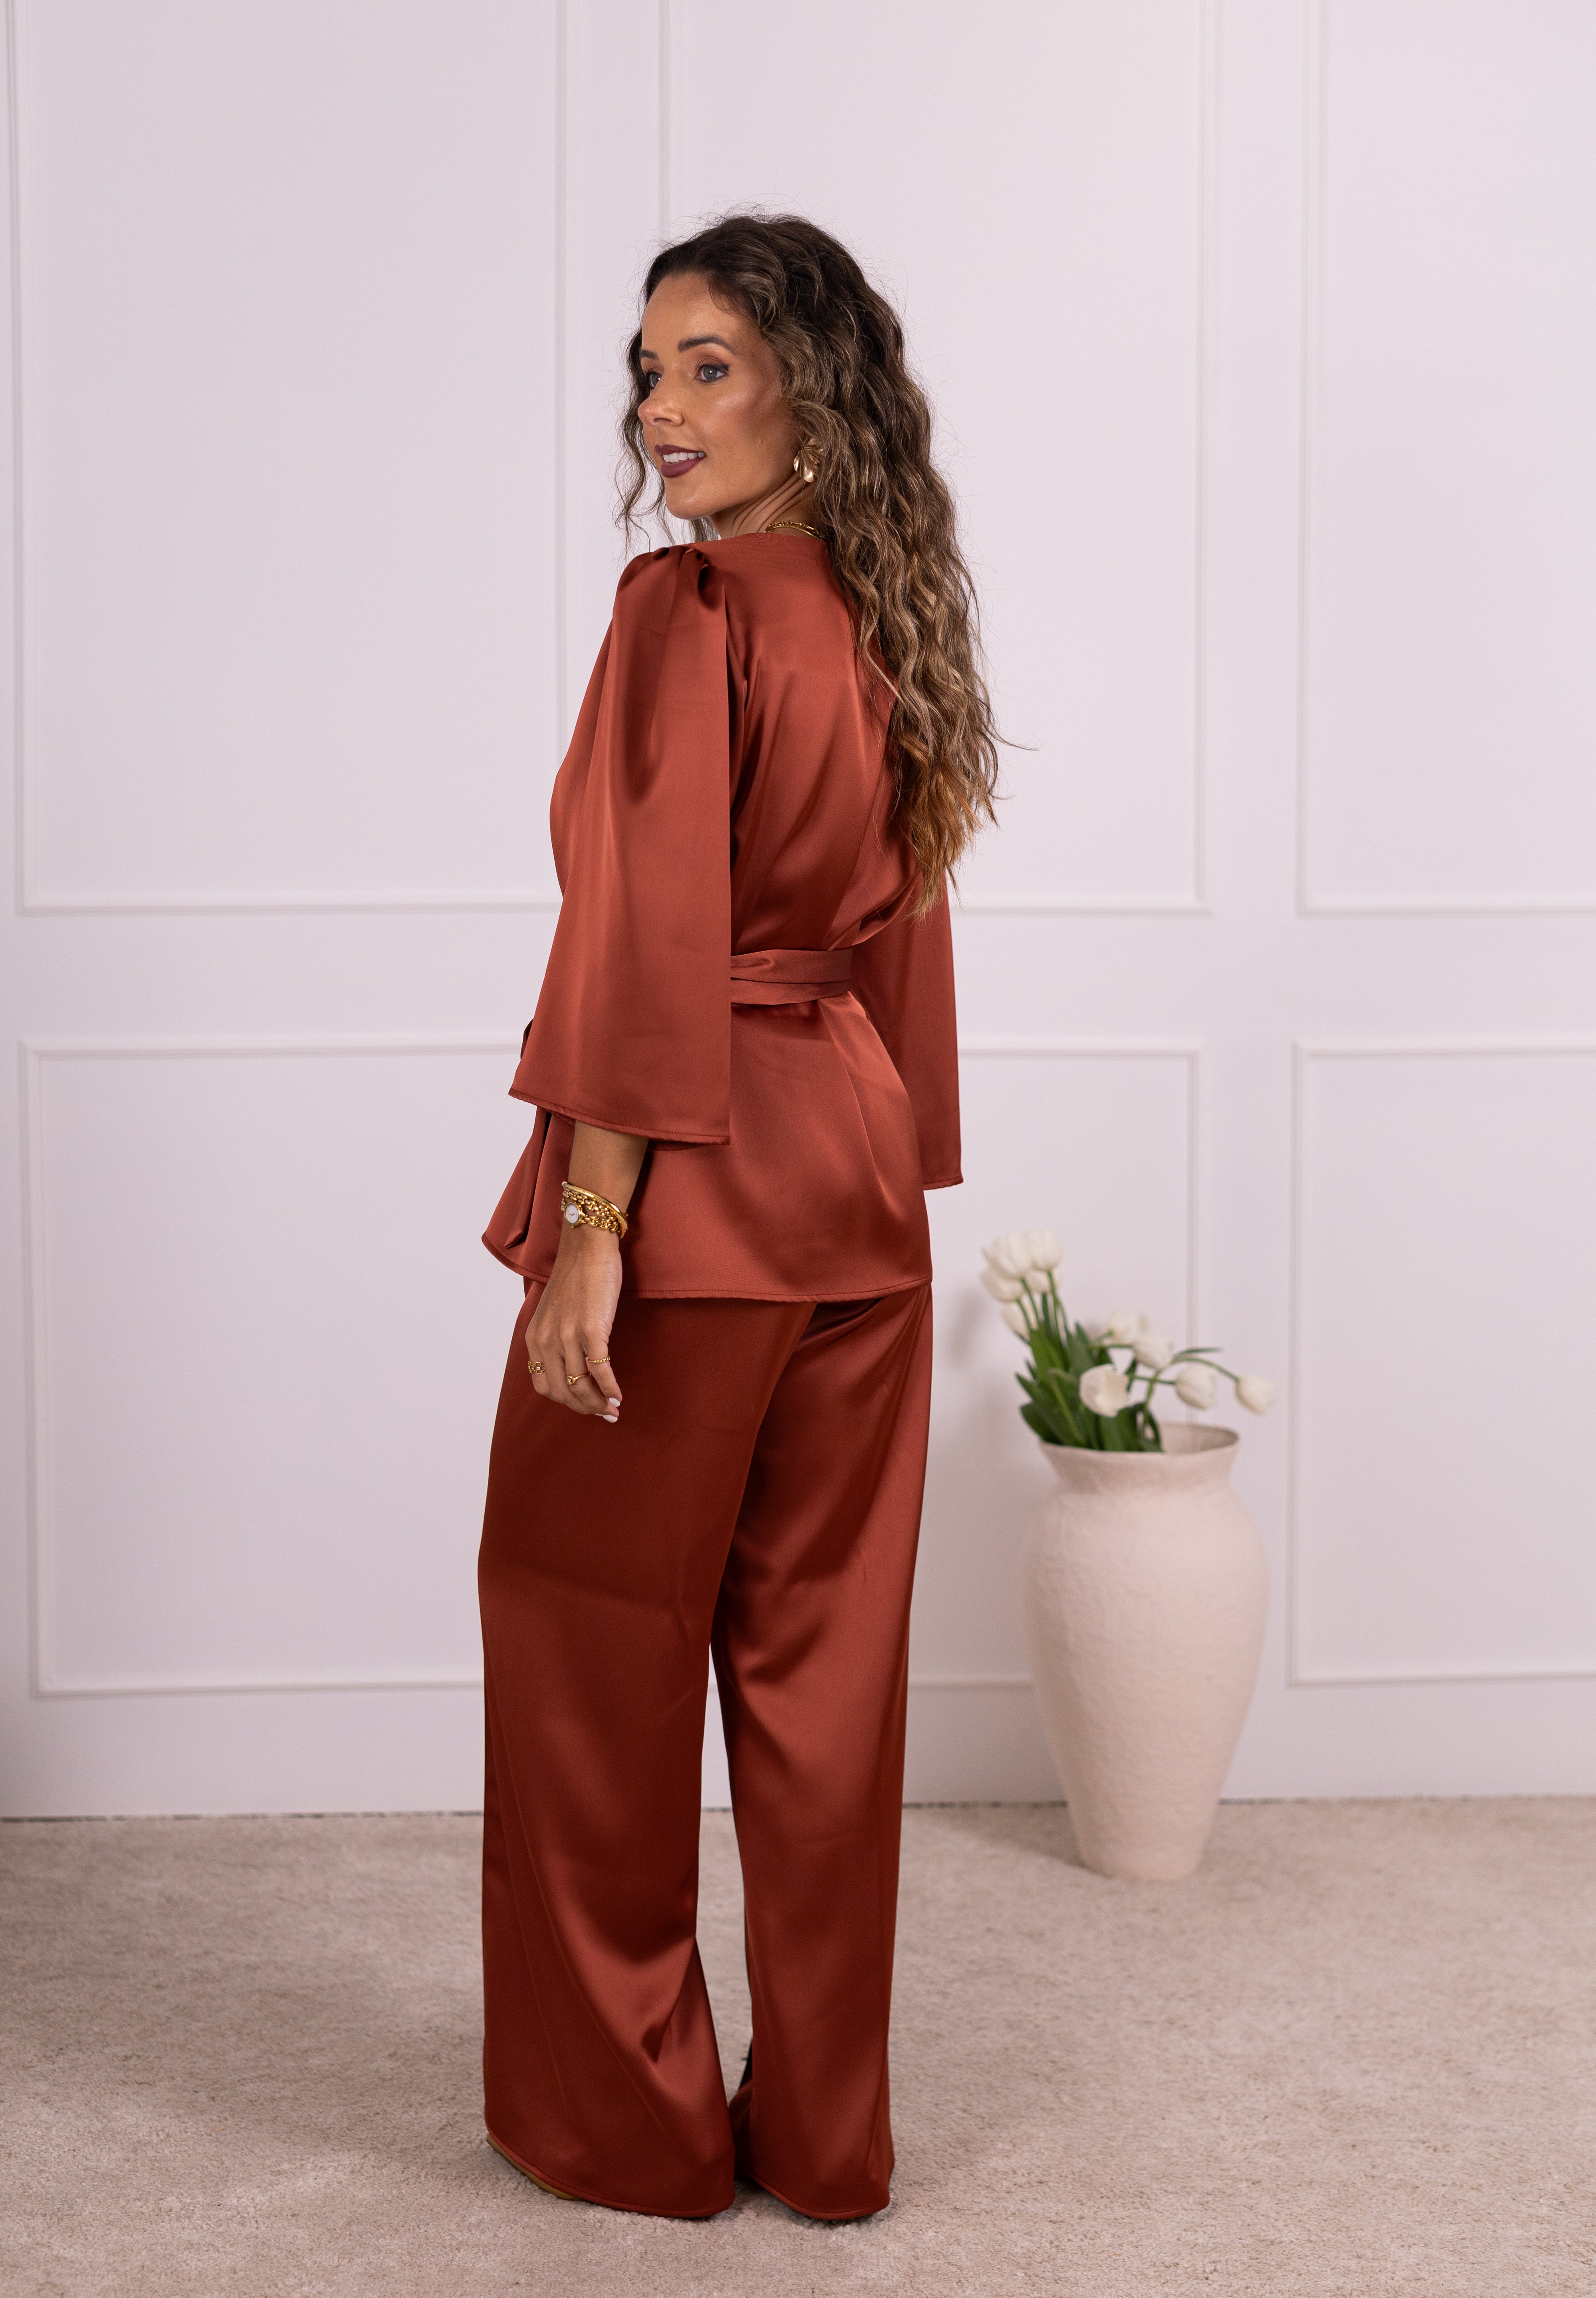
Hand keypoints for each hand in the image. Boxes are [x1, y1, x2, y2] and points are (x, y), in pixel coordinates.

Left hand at [526, 1223, 623, 1420]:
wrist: (588, 1248)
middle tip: (604, 1414)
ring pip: (580, 1385)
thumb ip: (556, 1338)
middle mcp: (546, 1340)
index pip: (544, 1386)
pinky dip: (610, 1388)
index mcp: (534, 1338)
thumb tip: (574, 1367)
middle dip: (584, 1408)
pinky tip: (619, 1395)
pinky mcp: (591, 1329)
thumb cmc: (576, 1278)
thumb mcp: (554, 1313)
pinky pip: (600, 1369)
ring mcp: (568, 1335)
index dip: (566, 1402)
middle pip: (561, 1392)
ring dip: (598, 1403)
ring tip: (613, 1409)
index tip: (585, 1406)